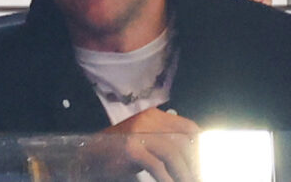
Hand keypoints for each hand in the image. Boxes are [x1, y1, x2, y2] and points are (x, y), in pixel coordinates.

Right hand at [84, 108, 199, 181]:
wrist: (89, 155)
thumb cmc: (118, 151)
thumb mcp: (144, 140)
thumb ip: (164, 142)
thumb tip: (191, 159)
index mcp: (154, 116)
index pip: (188, 128)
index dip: (200, 147)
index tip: (202, 165)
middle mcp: (148, 120)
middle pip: (183, 142)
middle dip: (193, 164)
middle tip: (195, 178)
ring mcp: (138, 132)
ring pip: (173, 154)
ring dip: (183, 174)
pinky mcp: (131, 148)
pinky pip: (157, 166)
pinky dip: (166, 179)